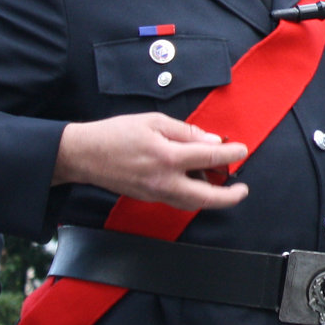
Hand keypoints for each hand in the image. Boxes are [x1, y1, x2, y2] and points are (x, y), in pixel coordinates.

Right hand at [53, 113, 248, 210]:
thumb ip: (186, 132)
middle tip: (242, 190)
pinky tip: (196, 181)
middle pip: (206, 197)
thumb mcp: (154, 121)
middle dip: (229, 197)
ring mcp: (155, 193)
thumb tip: (212, 141)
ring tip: (223, 186)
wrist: (83, 155)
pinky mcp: (148, 197)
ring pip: (191, 203)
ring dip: (211, 198)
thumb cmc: (115, 134)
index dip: (231, 154)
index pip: (210, 157)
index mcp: (167, 157)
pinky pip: (177, 200)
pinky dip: (192, 195)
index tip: (241, 149)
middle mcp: (164, 181)